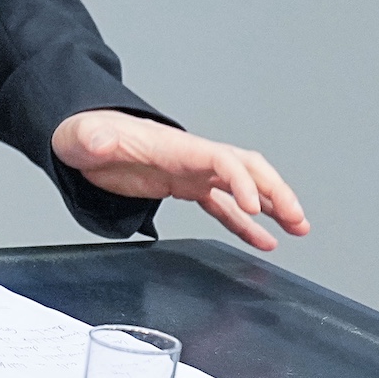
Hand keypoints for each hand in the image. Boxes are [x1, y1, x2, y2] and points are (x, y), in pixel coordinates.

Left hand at [50, 110, 309, 251]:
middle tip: (298, 220)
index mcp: (176, 147)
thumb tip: (98, 141)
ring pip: (244, 187)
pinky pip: (223, 207)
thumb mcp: (84, 137)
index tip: (257, 209)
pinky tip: (262, 242)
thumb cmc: (84, 135)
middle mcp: (192, 158)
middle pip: (247, 169)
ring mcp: (191, 172)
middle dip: (276, 192)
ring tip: (298, 229)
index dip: (243, 182)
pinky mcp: (184, 187)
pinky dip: (245, 224)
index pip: (222, 160)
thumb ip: (93, 139)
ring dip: (273, 206)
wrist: (80, 138)